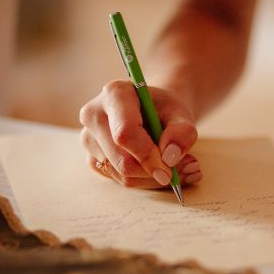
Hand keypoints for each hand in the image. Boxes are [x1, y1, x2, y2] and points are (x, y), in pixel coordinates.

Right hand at [79, 80, 201, 188]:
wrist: (153, 111)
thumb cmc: (166, 110)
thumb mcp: (182, 114)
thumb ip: (182, 132)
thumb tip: (170, 158)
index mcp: (115, 93)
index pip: (125, 134)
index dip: (147, 156)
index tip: (169, 171)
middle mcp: (94, 114)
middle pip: (121, 159)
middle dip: (153, 171)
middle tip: (184, 171)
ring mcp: (89, 138)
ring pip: (120, 174)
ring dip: (152, 178)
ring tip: (178, 168)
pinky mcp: (92, 158)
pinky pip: (118, 180)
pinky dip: (144, 180)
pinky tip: (160, 169)